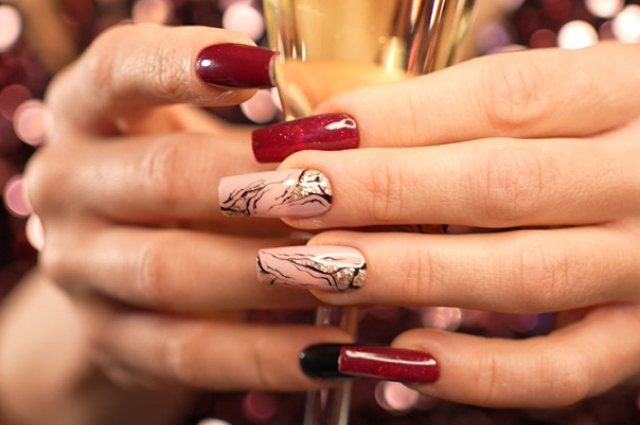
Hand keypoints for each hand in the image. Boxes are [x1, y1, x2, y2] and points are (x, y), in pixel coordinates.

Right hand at [25, 24, 349, 394]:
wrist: (129, 279)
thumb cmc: (191, 188)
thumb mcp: (210, 141)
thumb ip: (266, 134)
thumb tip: (345, 137)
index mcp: (89, 112)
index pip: (120, 66)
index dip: (185, 63)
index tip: (265, 69)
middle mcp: (68, 183)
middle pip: (162, 173)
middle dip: (255, 185)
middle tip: (334, 193)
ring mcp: (80, 266)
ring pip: (173, 268)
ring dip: (268, 272)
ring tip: (348, 273)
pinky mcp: (109, 338)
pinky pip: (189, 351)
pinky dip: (263, 354)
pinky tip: (327, 353)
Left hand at [221, 42, 639, 406]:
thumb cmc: (605, 130)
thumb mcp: (563, 93)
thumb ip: (462, 107)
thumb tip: (334, 122)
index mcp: (626, 94)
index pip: (503, 97)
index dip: (395, 117)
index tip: (304, 133)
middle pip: (501, 185)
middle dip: (378, 193)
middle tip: (283, 197)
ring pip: (521, 275)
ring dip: (403, 274)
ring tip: (308, 269)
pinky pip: (562, 370)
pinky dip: (478, 372)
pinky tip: (395, 356)